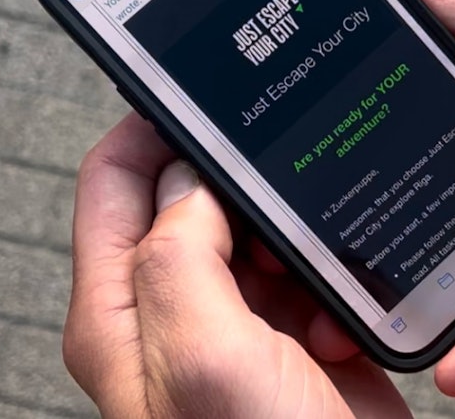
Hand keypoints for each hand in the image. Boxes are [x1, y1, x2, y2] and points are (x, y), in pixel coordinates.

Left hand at [64, 113, 409, 417]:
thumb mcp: (204, 356)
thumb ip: (177, 254)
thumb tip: (190, 178)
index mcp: (125, 310)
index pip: (114, 181)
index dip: (154, 128)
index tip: (206, 97)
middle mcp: (175, 311)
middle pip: (193, 197)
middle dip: (244, 187)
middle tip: (284, 188)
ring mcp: (238, 321)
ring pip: (260, 229)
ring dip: (295, 238)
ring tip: (314, 276)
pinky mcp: (293, 330)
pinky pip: (309, 267)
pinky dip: (331, 273)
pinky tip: (340, 314)